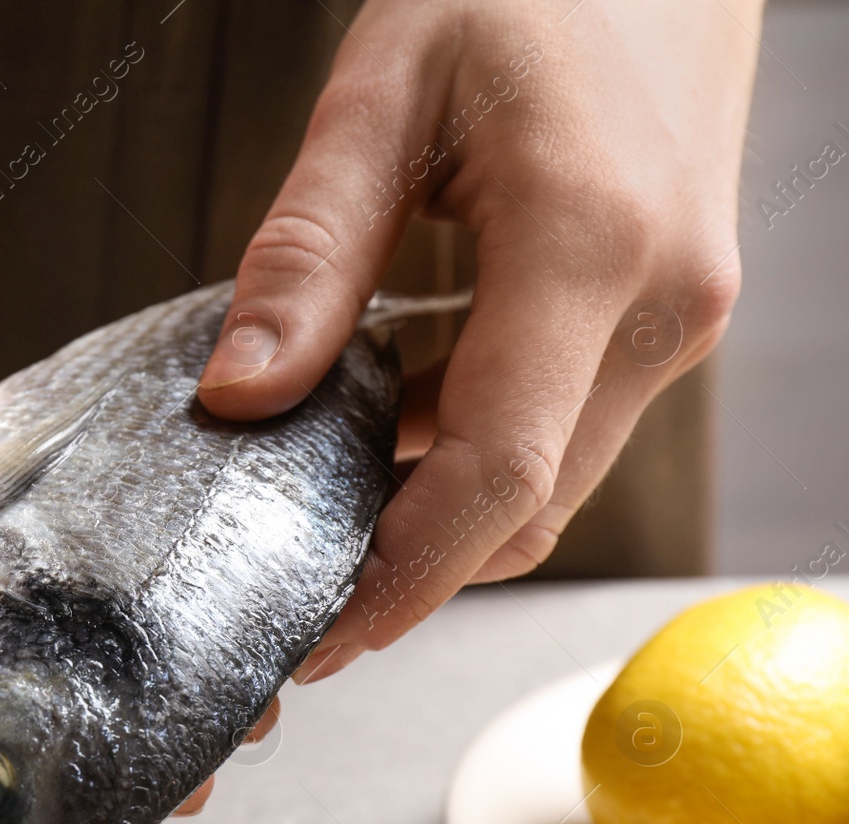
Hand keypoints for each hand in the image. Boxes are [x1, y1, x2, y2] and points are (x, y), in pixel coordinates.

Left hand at [195, 0, 758, 680]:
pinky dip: (473, 446)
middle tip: (295, 587)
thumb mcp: (384, 92)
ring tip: (320, 496)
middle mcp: (663, 306)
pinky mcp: (666, 311)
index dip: (403, 576)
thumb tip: (242, 399)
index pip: (497, 472)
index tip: (318, 633)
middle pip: (526, 506)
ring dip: (438, 506)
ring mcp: (679, 315)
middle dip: (411, 567)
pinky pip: (561, 422)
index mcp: (591, 247)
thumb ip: (308, 254)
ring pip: (548, 476)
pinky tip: (385, 416)